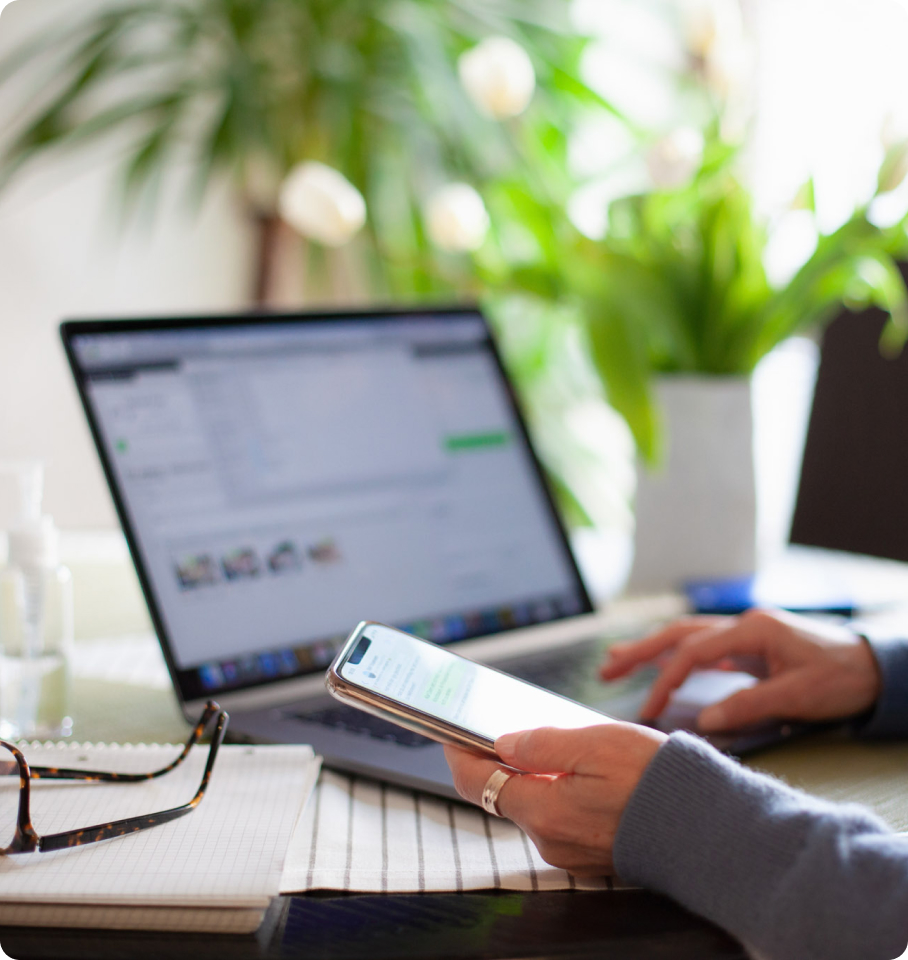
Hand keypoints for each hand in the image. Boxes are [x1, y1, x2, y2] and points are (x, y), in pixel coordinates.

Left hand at [444, 722, 665, 876]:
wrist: (708, 828)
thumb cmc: (656, 782)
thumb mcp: (595, 744)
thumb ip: (542, 745)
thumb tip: (503, 743)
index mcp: (544, 812)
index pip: (478, 784)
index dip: (459, 755)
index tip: (449, 733)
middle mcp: (549, 839)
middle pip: (503, 794)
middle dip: (498, 761)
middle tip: (500, 727)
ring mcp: (570, 851)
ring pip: (533, 804)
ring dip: (531, 775)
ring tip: (546, 742)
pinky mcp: (591, 853)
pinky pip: (559, 816)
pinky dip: (555, 791)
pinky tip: (575, 769)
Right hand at [601, 608, 882, 731]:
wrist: (874, 668)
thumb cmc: (841, 678)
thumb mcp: (798, 695)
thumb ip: (748, 705)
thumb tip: (704, 721)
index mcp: (751, 630)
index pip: (692, 652)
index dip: (665, 681)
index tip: (646, 711)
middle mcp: (742, 625)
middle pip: (678, 633)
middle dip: (640, 651)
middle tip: (606, 668)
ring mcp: (745, 633)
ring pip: (686, 636)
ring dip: (651, 649)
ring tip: (617, 662)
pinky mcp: (750, 645)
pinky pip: (703, 647)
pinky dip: (677, 657)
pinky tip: (663, 668)